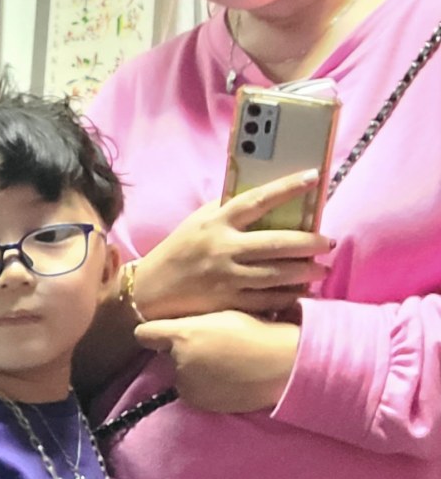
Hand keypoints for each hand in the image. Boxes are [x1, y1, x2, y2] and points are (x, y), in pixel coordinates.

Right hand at [134, 170, 333, 319]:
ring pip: (278, 274)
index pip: (257, 200)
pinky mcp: (228, 302)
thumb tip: (265, 196)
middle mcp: (223, 248)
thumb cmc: (179, 251)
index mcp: (216, 223)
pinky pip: (268, 299)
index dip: (287, 187)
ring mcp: (226, 277)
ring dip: (306, 271)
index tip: (314, 176)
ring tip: (322, 269)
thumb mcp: (198, 223)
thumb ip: (227, 210)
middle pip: (277, 243)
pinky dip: (289, 295)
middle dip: (309, 242)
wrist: (150, 291)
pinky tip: (303, 291)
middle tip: (328, 242)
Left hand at [135, 309, 300, 412]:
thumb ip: (192, 322)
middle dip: (182, 352)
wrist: (283, 364)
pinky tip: (228, 378)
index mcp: (181, 335)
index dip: (153, 332)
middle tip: (212, 347)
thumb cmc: (256, 332)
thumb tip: (172, 330)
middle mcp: (177, 362)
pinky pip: (195, 391)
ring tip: (224, 364)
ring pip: (180, 375)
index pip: (144, 334)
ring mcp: (187, 386)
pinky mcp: (199, 404)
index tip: (161, 332)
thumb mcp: (221, 314)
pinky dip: (205, 386)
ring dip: (193, 371)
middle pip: (167, 355)